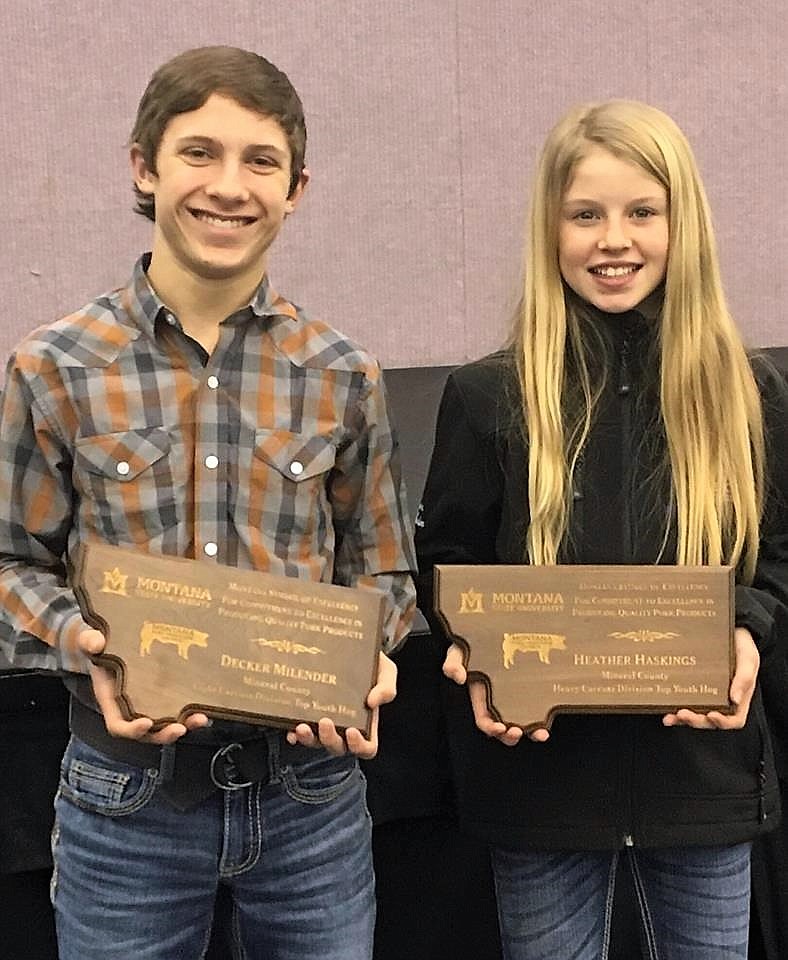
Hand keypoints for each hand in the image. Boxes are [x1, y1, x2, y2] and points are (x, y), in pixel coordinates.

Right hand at [79, 628, 209, 743]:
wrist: (109, 642)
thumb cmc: (98, 646)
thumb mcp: (90, 641)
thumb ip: (90, 641)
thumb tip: (96, 642)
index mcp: (111, 700)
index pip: (118, 725)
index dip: (131, 729)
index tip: (145, 724)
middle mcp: (130, 707)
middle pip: (147, 732)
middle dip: (164, 734)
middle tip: (180, 729)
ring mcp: (148, 703)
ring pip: (165, 724)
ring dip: (184, 725)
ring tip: (200, 719)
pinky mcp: (163, 694)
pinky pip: (177, 709)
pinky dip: (190, 712)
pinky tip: (206, 708)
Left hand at [286, 651, 396, 758]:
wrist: (352, 647)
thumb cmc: (373, 664)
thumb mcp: (386, 672)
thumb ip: (386, 687)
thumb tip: (372, 702)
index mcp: (367, 723)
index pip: (366, 747)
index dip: (359, 746)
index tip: (352, 731)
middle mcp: (345, 727)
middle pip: (338, 747)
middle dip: (329, 739)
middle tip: (325, 721)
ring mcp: (324, 722)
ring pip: (316, 742)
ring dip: (308, 739)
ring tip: (302, 726)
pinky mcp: (308, 714)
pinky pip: (299, 732)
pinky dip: (294, 734)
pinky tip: (290, 728)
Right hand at [443, 643, 549, 744]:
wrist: (489, 629)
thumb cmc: (470, 645)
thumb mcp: (457, 652)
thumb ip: (453, 663)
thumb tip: (458, 676)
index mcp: (480, 696)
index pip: (483, 719)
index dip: (490, 727)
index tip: (499, 728)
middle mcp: (497, 700)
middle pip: (503, 727)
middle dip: (510, 736)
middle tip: (517, 732)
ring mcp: (515, 695)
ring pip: (523, 721)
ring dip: (531, 731)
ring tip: (540, 733)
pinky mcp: (530, 688)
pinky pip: (537, 706)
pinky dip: (544, 715)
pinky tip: (550, 716)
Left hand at [663, 627, 758, 729]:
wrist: (731, 632)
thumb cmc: (743, 647)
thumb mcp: (748, 660)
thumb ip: (744, 678)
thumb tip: (734, 699)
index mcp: (738, 698)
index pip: (733, 720)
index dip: (723, 722)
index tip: (712, 715)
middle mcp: (722, 700)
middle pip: (710, 720)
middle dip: (696, 720)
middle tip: (683, 714)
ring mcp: (707, 695)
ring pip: (695, 714)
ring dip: (682, 719)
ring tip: (670, 716)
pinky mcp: (693, 687)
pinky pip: (684, 701)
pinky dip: (674, 709)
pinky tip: (665, 710)